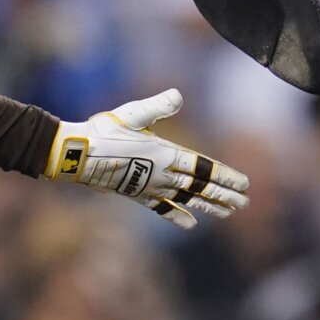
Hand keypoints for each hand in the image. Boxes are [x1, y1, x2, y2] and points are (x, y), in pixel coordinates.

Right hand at [46, 89, 248, 228]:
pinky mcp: (136, 195)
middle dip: (224, 195)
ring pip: (186, 200)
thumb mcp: (132, 114)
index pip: (202, 168)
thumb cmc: (102, 132)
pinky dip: (178, 216)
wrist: (75, 156)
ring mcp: (150, 187)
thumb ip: (157, 106)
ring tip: (229, 212)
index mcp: (165, 154)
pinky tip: (191, 225)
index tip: (244, 185)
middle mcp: (162, 174)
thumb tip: (178, 95)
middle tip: (245, 203)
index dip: (225, 177)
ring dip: (209, 206)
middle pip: (200, 188)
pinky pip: (162, 209)